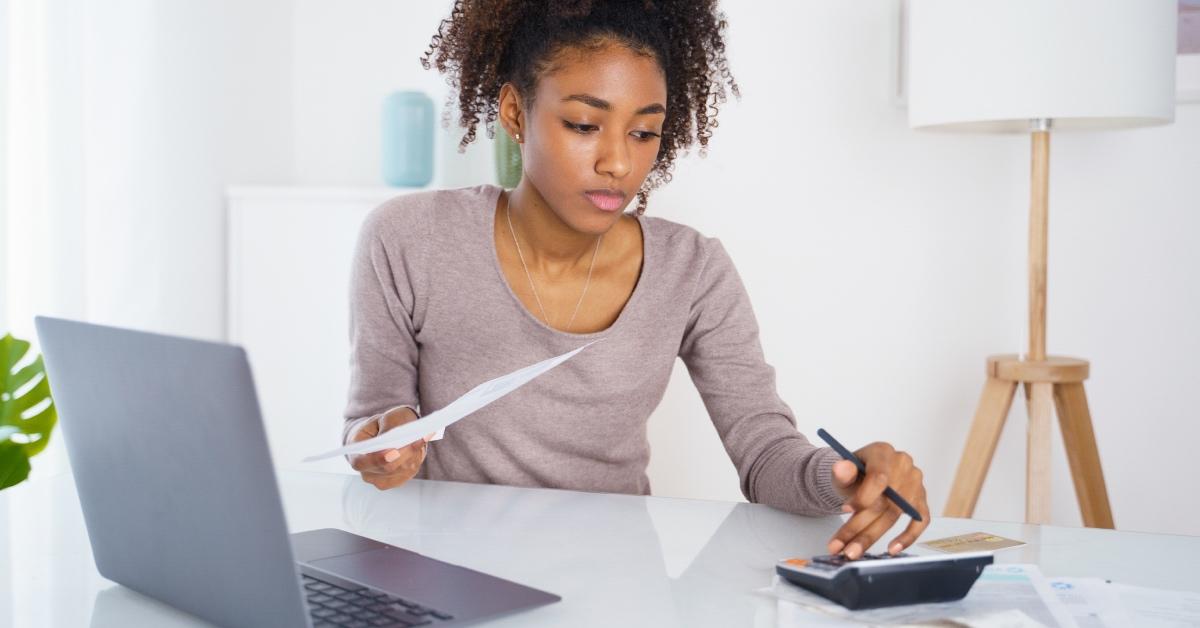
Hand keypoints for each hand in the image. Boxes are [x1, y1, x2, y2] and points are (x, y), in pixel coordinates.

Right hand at [347, 406, 430, 489]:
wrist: (386, 433)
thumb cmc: (382, 424)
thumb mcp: (383, 419)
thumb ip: (387, 429)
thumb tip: (395, 441)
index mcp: (355, 454)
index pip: (362, 462)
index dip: (378, 458)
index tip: (393, 450)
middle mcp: (366, 472)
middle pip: (388, 467)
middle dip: (404, 453)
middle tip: (418, 439)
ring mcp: (380, 480)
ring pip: (402, 469)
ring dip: (413, 453)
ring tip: (420, 437)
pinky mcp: (396, 482)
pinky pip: (409, 471)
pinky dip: (416, 457)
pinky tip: (419, 446)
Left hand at [826, 442, 929, 558]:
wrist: (861, 475)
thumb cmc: (853, 473)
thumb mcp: (842, 471)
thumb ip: (841, 472)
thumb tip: (841, 469)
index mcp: (883, 452)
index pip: (879, 477)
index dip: (863, 497)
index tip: (845, 509)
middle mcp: (903, 465)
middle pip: (885, 501)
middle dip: (861, 527)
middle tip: (844, 547)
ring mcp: (915, 483)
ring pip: (896, 514)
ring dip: (873, 536)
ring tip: (853, 551)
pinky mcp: (921, 499)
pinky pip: (920, 520)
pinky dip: (908, 536)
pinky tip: (893, 549)